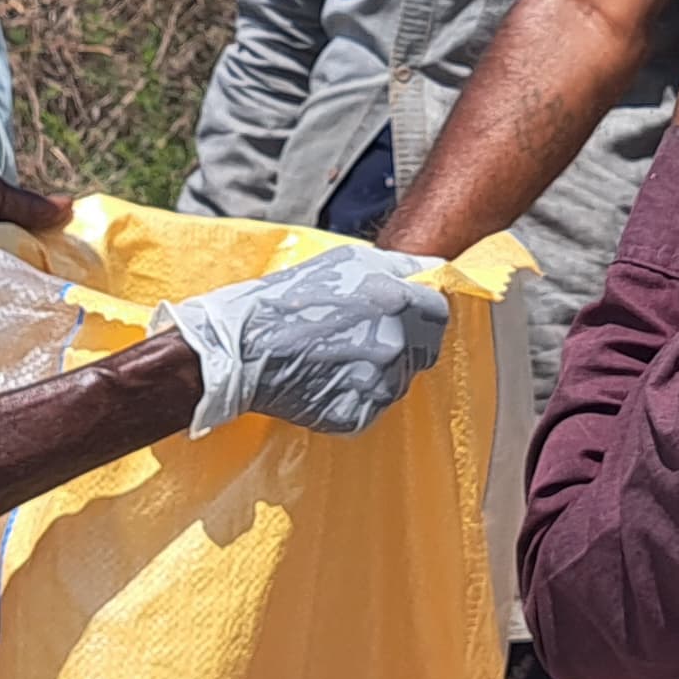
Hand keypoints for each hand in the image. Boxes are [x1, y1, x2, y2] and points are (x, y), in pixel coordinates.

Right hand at [156, 244, 451, 436]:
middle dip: (403, 342)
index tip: (400, 314)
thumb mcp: (346, 261)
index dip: (420, 313)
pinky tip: (327, 379)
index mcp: (397, 303)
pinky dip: (355, 397)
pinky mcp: (356, 417)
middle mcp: (395, 346)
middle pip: (423, 350)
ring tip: (336, 357)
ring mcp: (377, 386)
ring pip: (397, 382)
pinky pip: (371, 408)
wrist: (239, 347)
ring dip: (378, 372)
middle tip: (360, 336)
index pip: (439, 314)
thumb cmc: (286, 299)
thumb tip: (427, 272)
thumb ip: (396, 266)